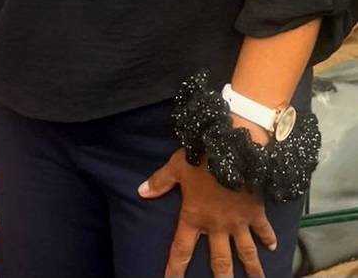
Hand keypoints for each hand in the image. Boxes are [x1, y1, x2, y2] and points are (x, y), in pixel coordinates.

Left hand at [139, 149, 276, 277]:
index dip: (175, 268)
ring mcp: (239, 222)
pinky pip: (263, 230)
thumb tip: (141, 192)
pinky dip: (269, 238)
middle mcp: (217, 226)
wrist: (232, 148)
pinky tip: (274, 247)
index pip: (181, 249)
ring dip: (252, 269)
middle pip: (219, 261)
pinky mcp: (255, 213)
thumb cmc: (201, 158)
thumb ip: (160, 182)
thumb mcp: (176, 167)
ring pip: (246, 253)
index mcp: (195, 216)